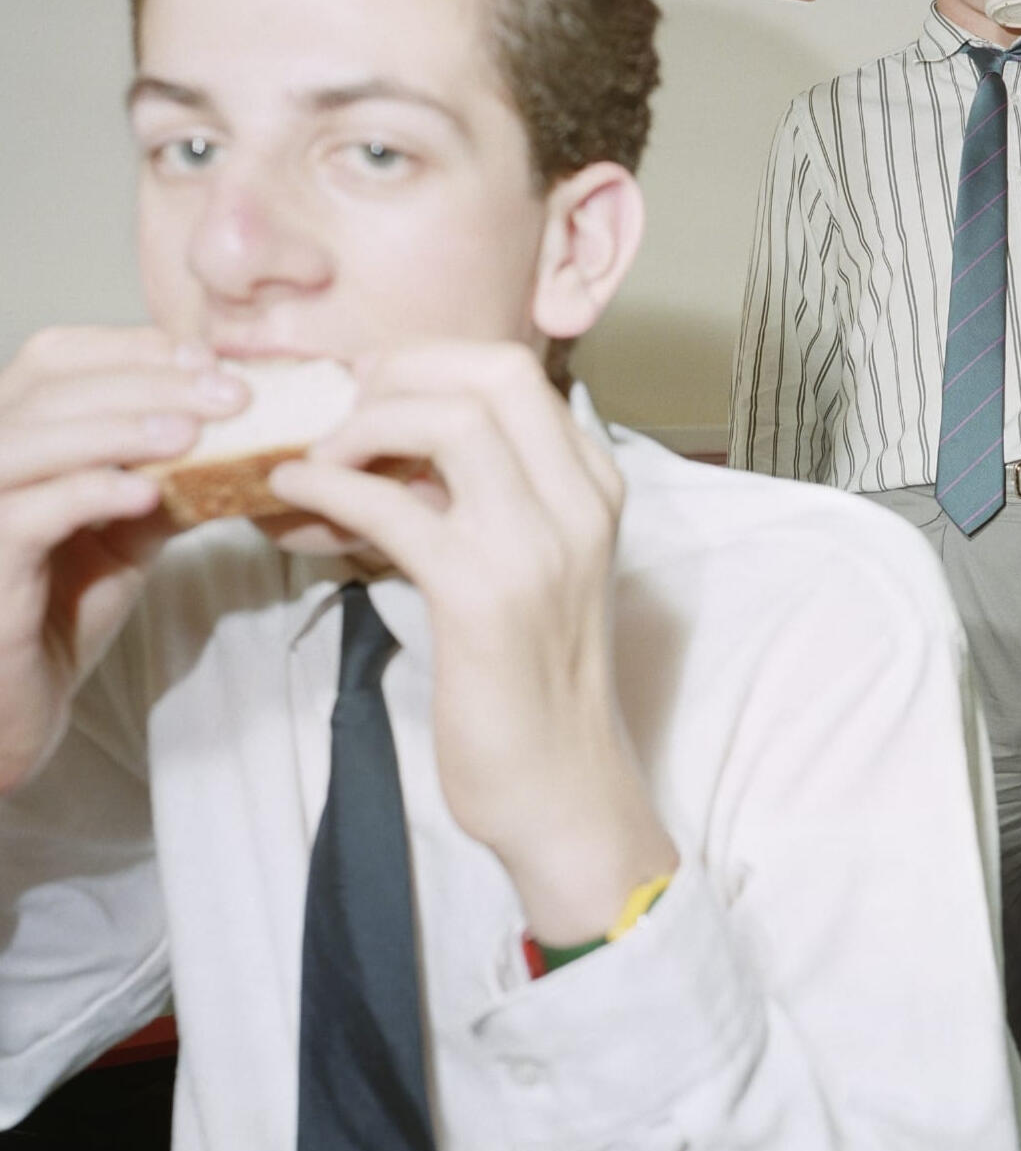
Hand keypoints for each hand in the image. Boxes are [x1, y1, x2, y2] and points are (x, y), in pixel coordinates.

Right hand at [0, 327, 248, 789]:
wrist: (20, 701)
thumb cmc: (64, 607)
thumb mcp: (129, 527)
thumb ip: (169, 474)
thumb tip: (247, 428)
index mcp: (13, 435)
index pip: (54, 357)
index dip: (130, 348)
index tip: (209, 361)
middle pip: (50, 388)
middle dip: (148, 382)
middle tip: (231, 395)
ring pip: (27, 440)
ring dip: (118, 427)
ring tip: (192, 434)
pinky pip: (24, 515)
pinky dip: (87, 493)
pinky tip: (147, 493)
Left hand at [269, 341, 676, 943]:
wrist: (564, 787)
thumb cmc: (536, 681)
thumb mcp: (530, 566)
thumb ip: (482, 499)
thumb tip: (384, 445)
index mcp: (596, 488)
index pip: (516, 373)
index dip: (429, 363)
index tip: (371, 391)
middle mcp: (580, 503)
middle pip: (492, 373)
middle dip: (400, 373)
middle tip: (342, 413)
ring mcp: (538, 546)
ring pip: (448, 421)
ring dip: (363, 426)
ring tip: (318, 457)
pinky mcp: (484, 596)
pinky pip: (393, 508)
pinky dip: (331, 487)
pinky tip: (294, 497)